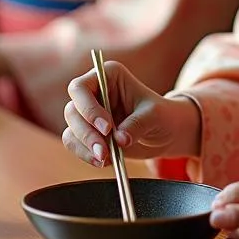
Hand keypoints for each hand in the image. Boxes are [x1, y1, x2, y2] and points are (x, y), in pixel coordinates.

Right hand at [63, 61, 200, 165]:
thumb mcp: (155, 116)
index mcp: (109, 76)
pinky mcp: (89, 133)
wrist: (166, 133)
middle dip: (87, 134)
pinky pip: (74, 144)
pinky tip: (104, 161)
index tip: (107, 127)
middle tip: (104, 151)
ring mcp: (89, 113)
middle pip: (72, 111)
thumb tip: (119, 140)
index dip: (88, 108)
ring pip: (71, 129)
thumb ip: (137, 124)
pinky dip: (85, 154)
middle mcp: (94, 92)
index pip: (81, 88)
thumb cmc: (162, 115)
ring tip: (105, 159)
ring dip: (84, 147)